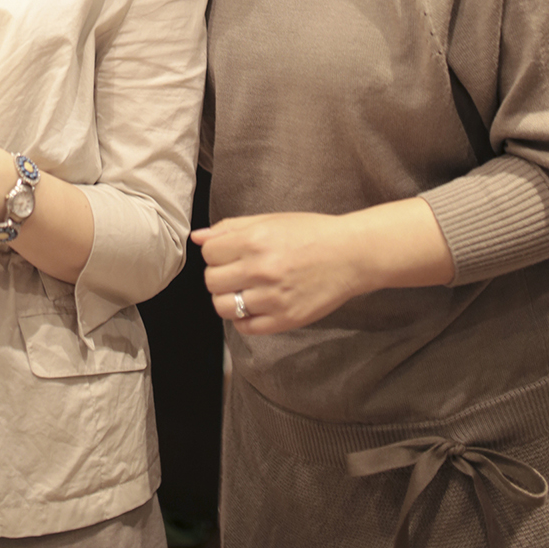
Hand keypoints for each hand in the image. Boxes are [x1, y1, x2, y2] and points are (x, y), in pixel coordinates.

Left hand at [193, 212, 368, 334]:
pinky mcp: (285, 320)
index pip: (208, 253)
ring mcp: (273, 298)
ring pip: (223, 307)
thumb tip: (197, 237)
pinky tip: (255, 305)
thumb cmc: (310, 233)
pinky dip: (243, 318)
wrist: (350, 255)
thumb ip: (230, 228)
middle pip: (212, 281)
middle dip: (219, 276)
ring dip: (227, 298)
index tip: (228, 253)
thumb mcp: (269, 220)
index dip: (215, 253)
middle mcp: (261, 270)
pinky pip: (245, 327)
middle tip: (236, 271)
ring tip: (243, 290)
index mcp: (255, 241)